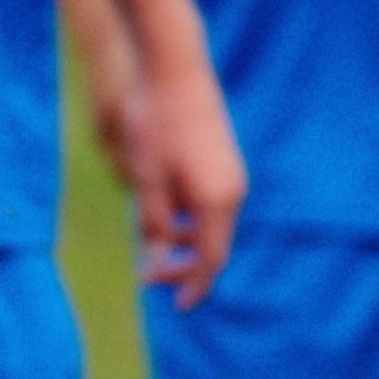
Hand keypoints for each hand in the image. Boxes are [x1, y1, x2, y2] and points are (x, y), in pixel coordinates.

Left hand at [119, 61, 248, 309]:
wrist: (175, 69)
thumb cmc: (155, 123)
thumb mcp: (145, 180)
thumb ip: (153, 224)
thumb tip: (155, 262)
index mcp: (216, 201)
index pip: (210, 260)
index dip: (193, 286)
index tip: (177, 308)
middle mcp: (233, 191)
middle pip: (213, 245)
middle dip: (183, 266)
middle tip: (148, 278)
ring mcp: (231, 175)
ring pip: (209, 224)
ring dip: (182, 240)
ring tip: (149, 243)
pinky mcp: (223, 161)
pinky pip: (208, 203)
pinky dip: (187, 217)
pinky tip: (161, 213)